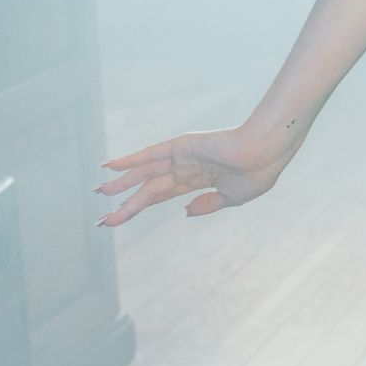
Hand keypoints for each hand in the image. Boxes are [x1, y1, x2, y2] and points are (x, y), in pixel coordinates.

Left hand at [96, 121, 304, 225]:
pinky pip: (150, 154)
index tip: (122, 219)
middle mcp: (187, 168)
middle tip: (102, 219)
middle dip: (125, 204)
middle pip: (148, 189)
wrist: (266, 152)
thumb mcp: (234, 198)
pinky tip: (110, 167)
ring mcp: (183, 157)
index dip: (140, 208)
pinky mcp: (181, 146)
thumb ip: (208, 205)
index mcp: (200, 180)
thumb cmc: (258, 174)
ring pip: (144, 174)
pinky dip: (130, 160)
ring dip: (121, 184)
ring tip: (98, 193)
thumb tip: (184, 211)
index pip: (162, 196)